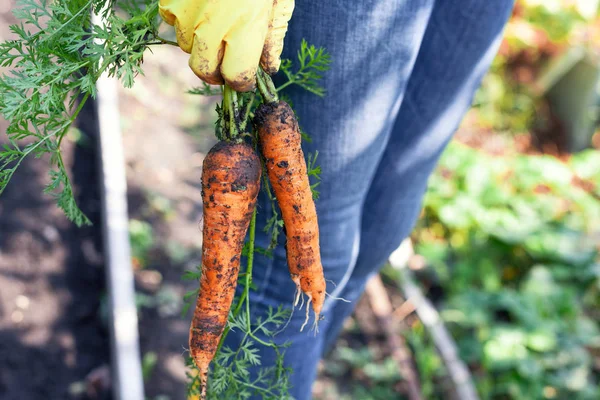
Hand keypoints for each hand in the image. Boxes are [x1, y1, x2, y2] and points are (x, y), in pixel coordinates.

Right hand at [159, 0, 293, 91]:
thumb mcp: (281, 1)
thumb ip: (273, 37)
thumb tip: (268, 69)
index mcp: (246, 26)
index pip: (236, 75)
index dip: (241, 82)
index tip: (244, 79)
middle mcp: (213, 22)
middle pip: (203, 69)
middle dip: (215, 73)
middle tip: (225, 66)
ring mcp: (186, 9)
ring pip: (186, 47)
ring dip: (200, 44)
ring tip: (216, 23)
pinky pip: (171, 21)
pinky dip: (183, 20)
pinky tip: (200, 5)